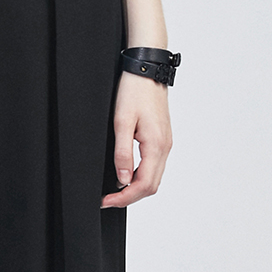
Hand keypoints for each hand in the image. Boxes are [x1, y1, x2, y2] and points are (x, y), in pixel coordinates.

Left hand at [102, 72, 172, 207]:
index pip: (144, 185)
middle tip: (107, 200)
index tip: (106, 201)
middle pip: (151, 186)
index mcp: (156, 145)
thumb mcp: (121, 122)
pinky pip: (154, 166)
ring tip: (113, 190)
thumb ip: (123, 153)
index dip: (124, 198)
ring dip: (135, 188)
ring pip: (154, 178)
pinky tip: (125, 173)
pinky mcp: (162, 139)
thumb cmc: (134, 91)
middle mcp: (165, 147)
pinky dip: (141, 176)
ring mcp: (165, 143)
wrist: (147, 70)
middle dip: (129, 197)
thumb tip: (123, 180)